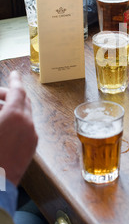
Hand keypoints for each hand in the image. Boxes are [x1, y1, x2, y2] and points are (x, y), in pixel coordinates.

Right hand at [0, 71, 37, 185]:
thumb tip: (1, 107)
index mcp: (16, 115)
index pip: (18, 91)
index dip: (14, 81)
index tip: (14, 74)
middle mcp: (28, 124)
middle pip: (24, 101)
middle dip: (12, 95)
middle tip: (0, 95)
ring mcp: (32, 137)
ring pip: (26, 115)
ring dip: (14, 109)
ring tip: (0, 111)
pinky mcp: (31, 149)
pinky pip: (27, 128)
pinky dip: (18, 122)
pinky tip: (5, 127)